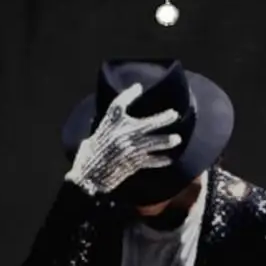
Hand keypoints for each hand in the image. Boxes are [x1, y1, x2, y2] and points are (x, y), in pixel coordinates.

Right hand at [65, 83, 181, 195]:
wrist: (88, 178)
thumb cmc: (89, 157)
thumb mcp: (94, 136)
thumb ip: (107, 126)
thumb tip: (124, 104)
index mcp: (108, 126)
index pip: (119, 105)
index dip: (128, 94)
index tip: (138, 88)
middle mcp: (121, 135)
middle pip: (146, 124)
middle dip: (162, 119)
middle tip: (174, 115)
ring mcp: (129, 149)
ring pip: (153, 143)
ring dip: (166, 141)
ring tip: (177, 139)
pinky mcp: (133, 163)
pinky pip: (151, 161)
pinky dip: (160, 160)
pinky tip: (169, 159)